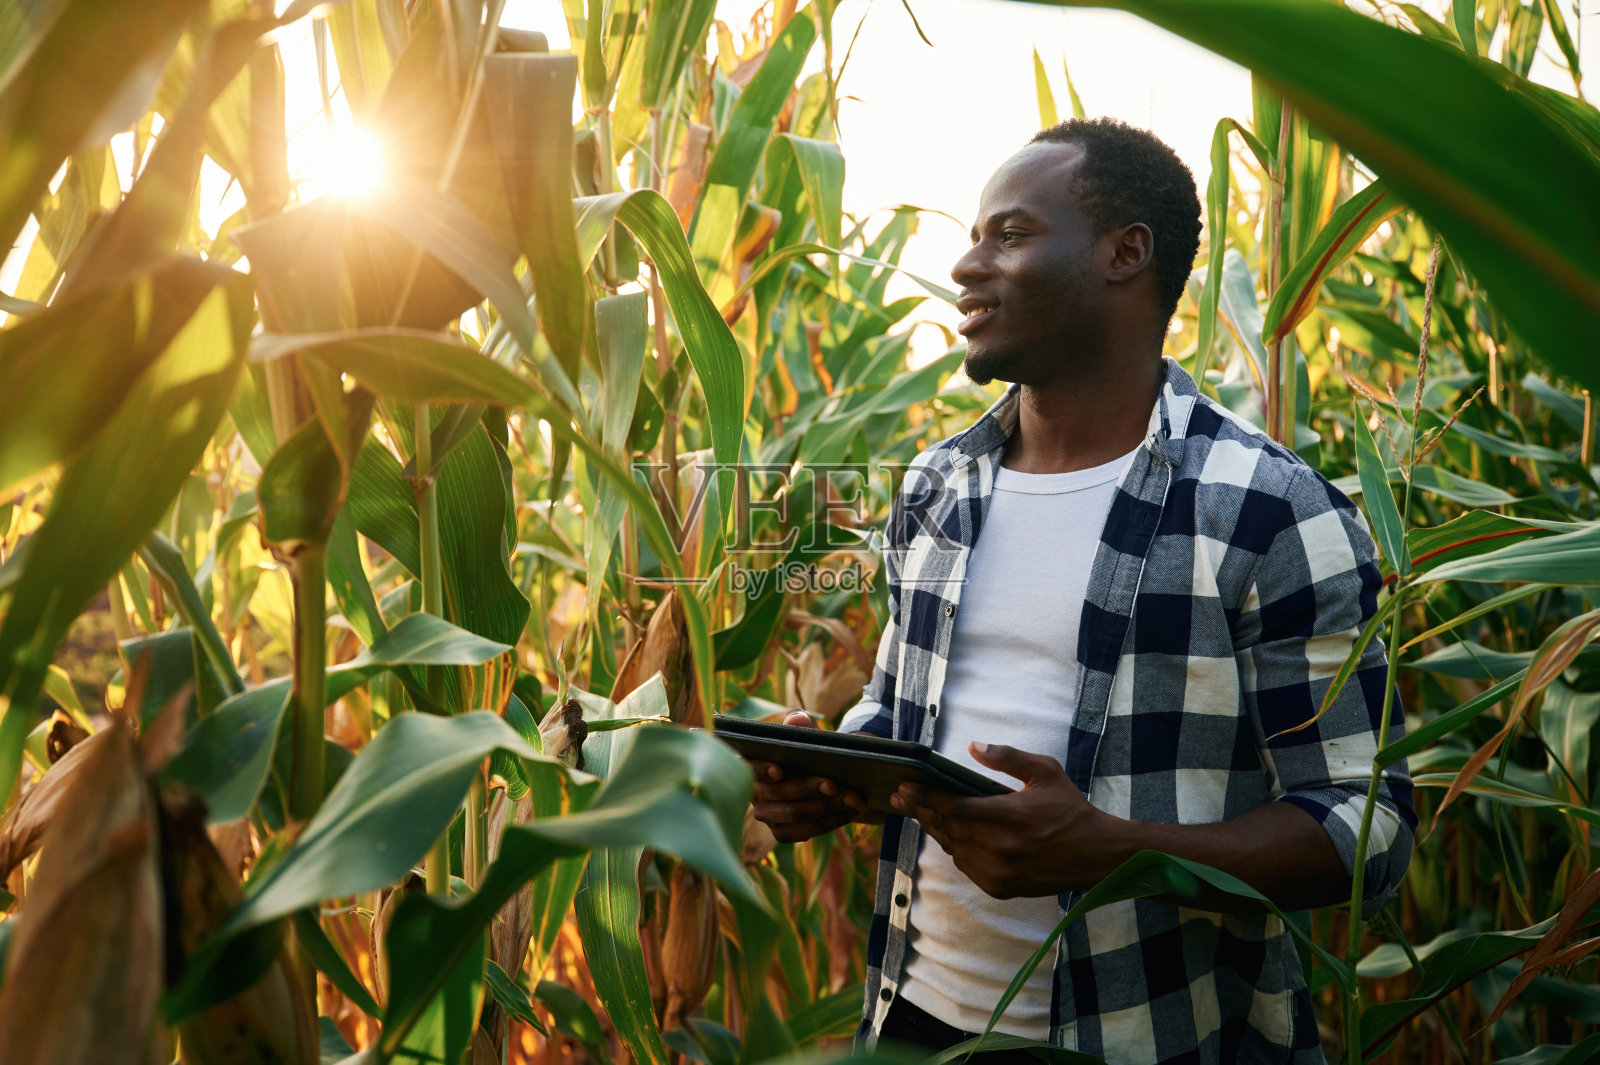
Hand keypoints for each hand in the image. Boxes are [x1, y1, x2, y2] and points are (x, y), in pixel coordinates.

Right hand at [747, 712, 869, 843]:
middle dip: (808, 789)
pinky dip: (834, 820)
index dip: (761, 770)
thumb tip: (796, 720)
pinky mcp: (784, 832)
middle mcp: (755, 794)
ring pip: (797, 815)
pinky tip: (853, 809)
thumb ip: (801, 722)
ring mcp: (769, 816)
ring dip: (828, 807)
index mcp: (752, 765)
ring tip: (853, 797)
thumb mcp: (805, 733)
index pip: (749, 768)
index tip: (779, 770)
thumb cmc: (807, 750)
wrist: (822, 774)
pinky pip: (808, 830)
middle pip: (780, 794)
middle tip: (833, 784)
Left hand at [890, 741, 1120, 898]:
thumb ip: (1007, 757)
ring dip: (938, 830)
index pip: (952, 807)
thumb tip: (972, 747)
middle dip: (921, 811)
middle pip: (946, 828)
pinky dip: (957, 849)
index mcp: (1008, 817)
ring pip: (953, 848)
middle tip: (901, 796)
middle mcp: (999, 849)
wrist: (1096, 856)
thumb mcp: (1044, 772)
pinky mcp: (1000, 888)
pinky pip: (966, 866)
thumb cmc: (1071, 809)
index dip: (923, 797)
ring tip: (924, 812)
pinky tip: (954, 835)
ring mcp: (998, 873)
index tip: (903, 787)